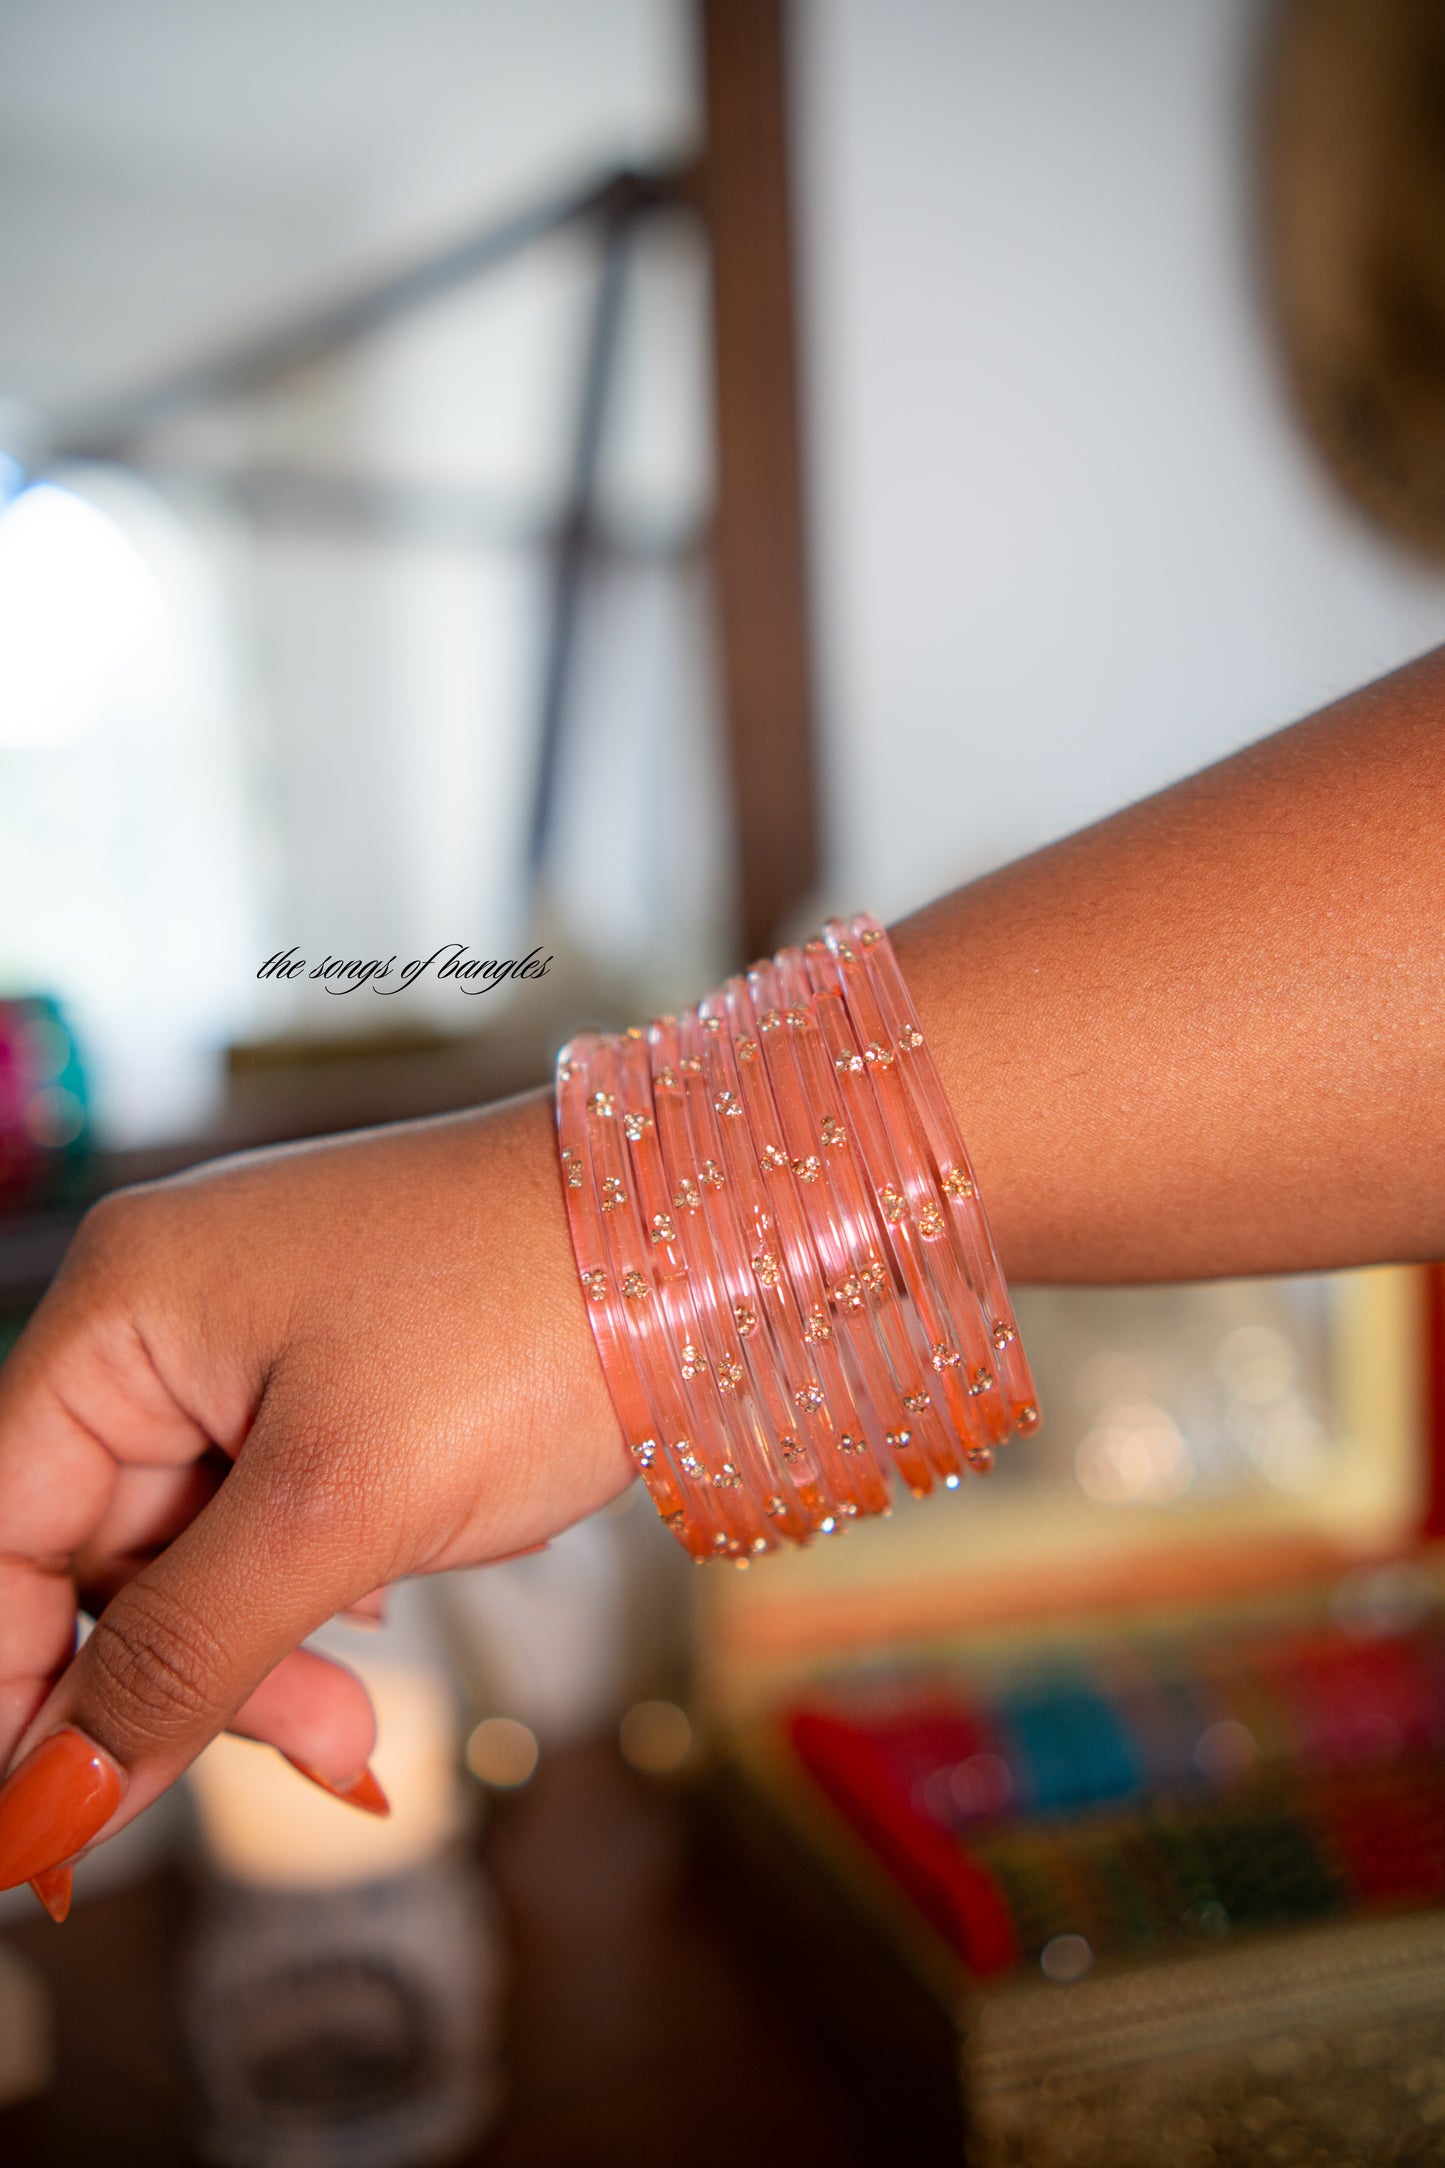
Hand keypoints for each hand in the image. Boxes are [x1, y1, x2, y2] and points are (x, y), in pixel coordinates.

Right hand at [0, 1089, 627, 1911]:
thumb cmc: (525, 1319)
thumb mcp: (339, 1508)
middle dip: (187, 1673)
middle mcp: (172, 1312)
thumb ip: (184, 1654)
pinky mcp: (340, 1373)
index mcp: (127, 1307)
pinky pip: (274, 1513)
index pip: (2, 1527)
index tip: (47, 1829)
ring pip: (198, 1547)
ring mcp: (259, 1341)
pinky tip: (389, 1597)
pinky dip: (315, 1588)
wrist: (705, 1233)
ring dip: (266, 1647)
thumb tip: (53, 1798)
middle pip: (100, 1550)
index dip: (19, 1681)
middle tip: (322, 1743)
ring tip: (364, 1713)